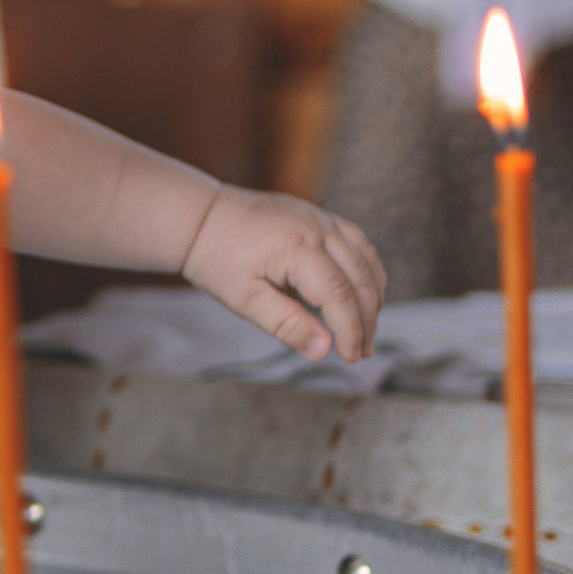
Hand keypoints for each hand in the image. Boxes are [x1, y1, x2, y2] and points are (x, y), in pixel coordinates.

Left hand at [180, 189, 384, 363]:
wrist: (200, 217)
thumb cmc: (216, 259)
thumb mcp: (244, 299)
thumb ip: (286, 324)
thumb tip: (323, 350)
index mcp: (297, 248)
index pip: (339, 296)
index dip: (350, 330)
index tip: (350, 358)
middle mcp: (317, 228)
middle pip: (359, 279)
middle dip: (366, 320)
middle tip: (362, 353)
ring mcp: (320, 218)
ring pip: (364, 260)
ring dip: (372, 297)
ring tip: (367, 331)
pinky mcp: (319, 215)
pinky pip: (357, 242)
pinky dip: (367, 270)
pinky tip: (365, 293)